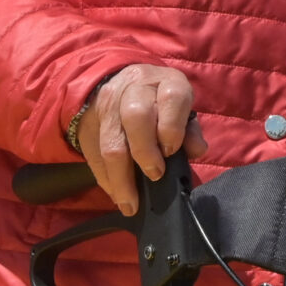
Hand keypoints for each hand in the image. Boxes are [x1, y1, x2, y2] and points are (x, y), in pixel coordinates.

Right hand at [76, 64, 207, 216]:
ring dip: (122, 179)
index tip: (171, 152)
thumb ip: (190, 129)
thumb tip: (197, 150)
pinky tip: (117, 196)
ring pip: (111, 143)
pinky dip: (106, 181)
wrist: (121, 83)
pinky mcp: (89, 123)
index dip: (172, 129)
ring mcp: (109, 105)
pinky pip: (94, 157)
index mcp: (166, 81)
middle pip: (136, 116)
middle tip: (155, 175)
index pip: (171, 98)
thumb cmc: (160, 102)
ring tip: (131, 203)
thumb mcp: (181, 107)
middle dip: (146, 152)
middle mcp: (135, 87)